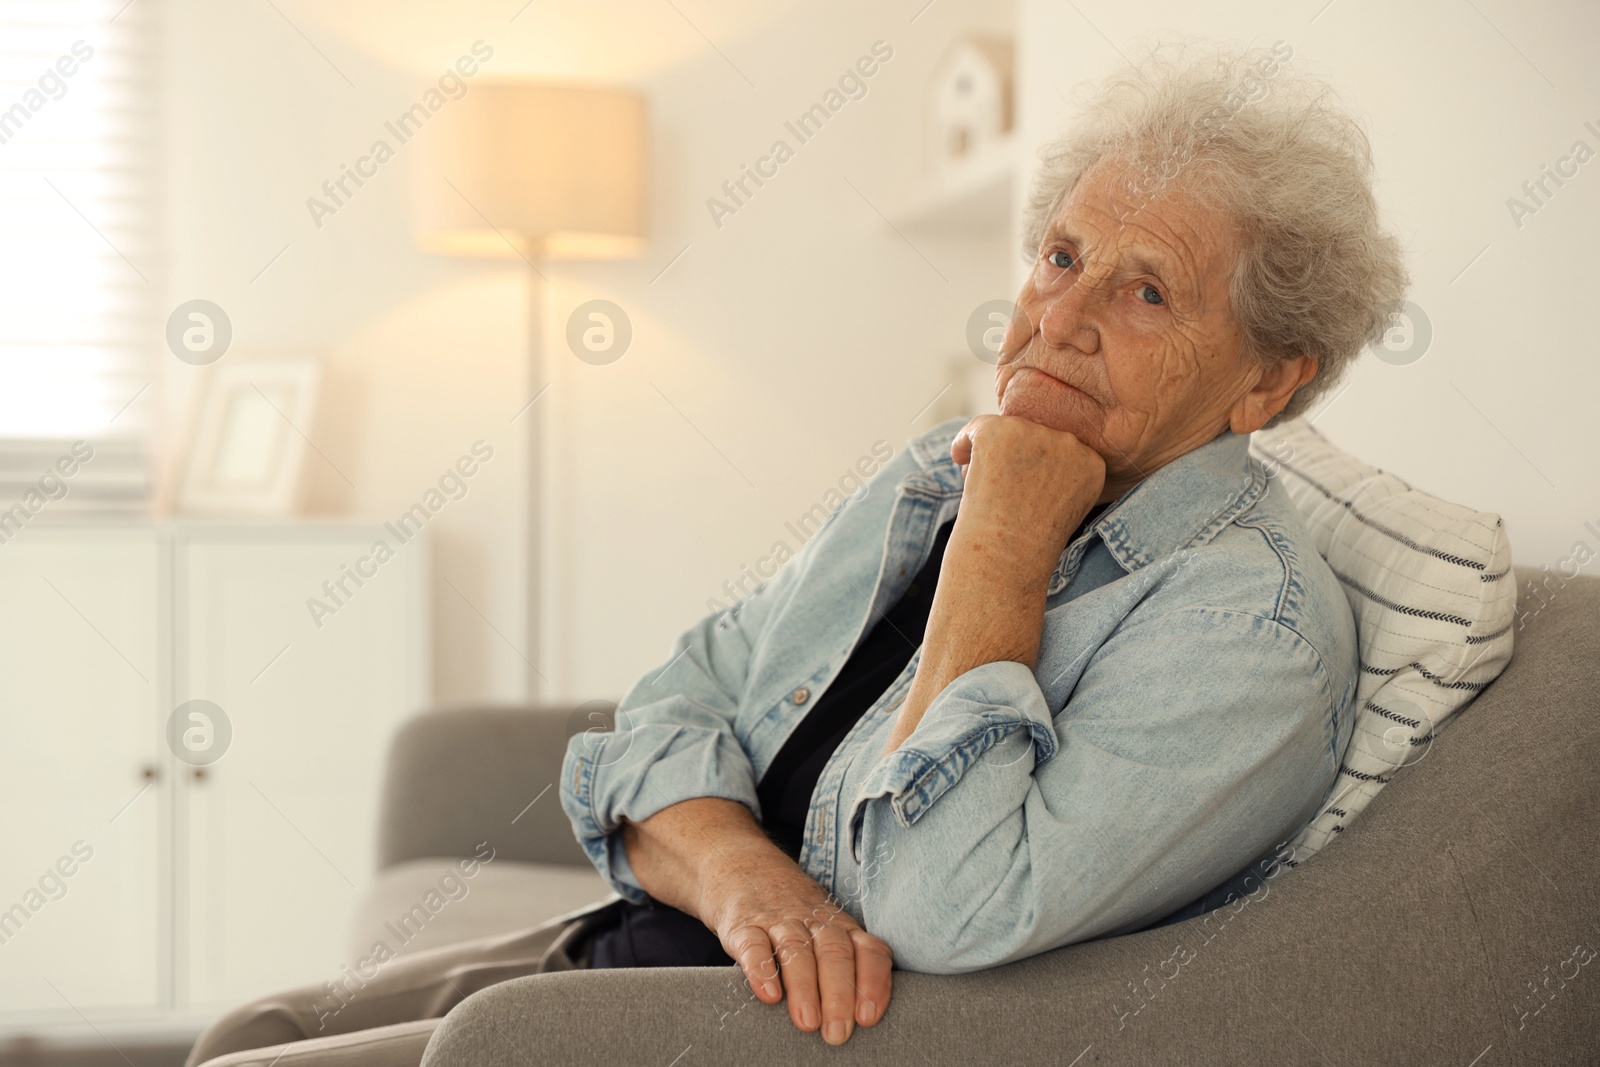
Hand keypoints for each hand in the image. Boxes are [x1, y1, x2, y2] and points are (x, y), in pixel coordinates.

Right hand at [701, 844, 892, 1044]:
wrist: (739, 864)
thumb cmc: (789, 909)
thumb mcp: (823, 924)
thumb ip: (845, 961)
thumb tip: (864, 1015)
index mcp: (839, 924)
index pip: (867, 949)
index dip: (872, 981)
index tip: (869, 1017)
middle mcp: (812, 920)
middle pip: (834, 952)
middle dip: (839, 995)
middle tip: (838, 1032)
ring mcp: (776, 919)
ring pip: (796, 950)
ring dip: (804, 988)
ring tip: (808, 1022)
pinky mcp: (742, 923)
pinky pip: (753, 944)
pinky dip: (761, 969)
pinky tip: (768, 995)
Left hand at [882, 414, 1105, 752]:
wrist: (1005, 563)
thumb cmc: (1030, 546)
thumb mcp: (1062, 506)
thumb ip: (1059, 472)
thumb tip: (1033, 438)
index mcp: (1094, 463)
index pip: (1059, 447)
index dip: (1034, 468)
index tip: (1024, 496)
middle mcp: (1070, 443)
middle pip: (1033, 433)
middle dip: (1012, 459)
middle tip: (1002, 496)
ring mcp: (1035, 434)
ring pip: (1004, 428)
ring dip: (988, 456)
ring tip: (987, 490)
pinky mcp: (1001, 432)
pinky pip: (975, 427)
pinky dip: (963, 445)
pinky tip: (962, 466)